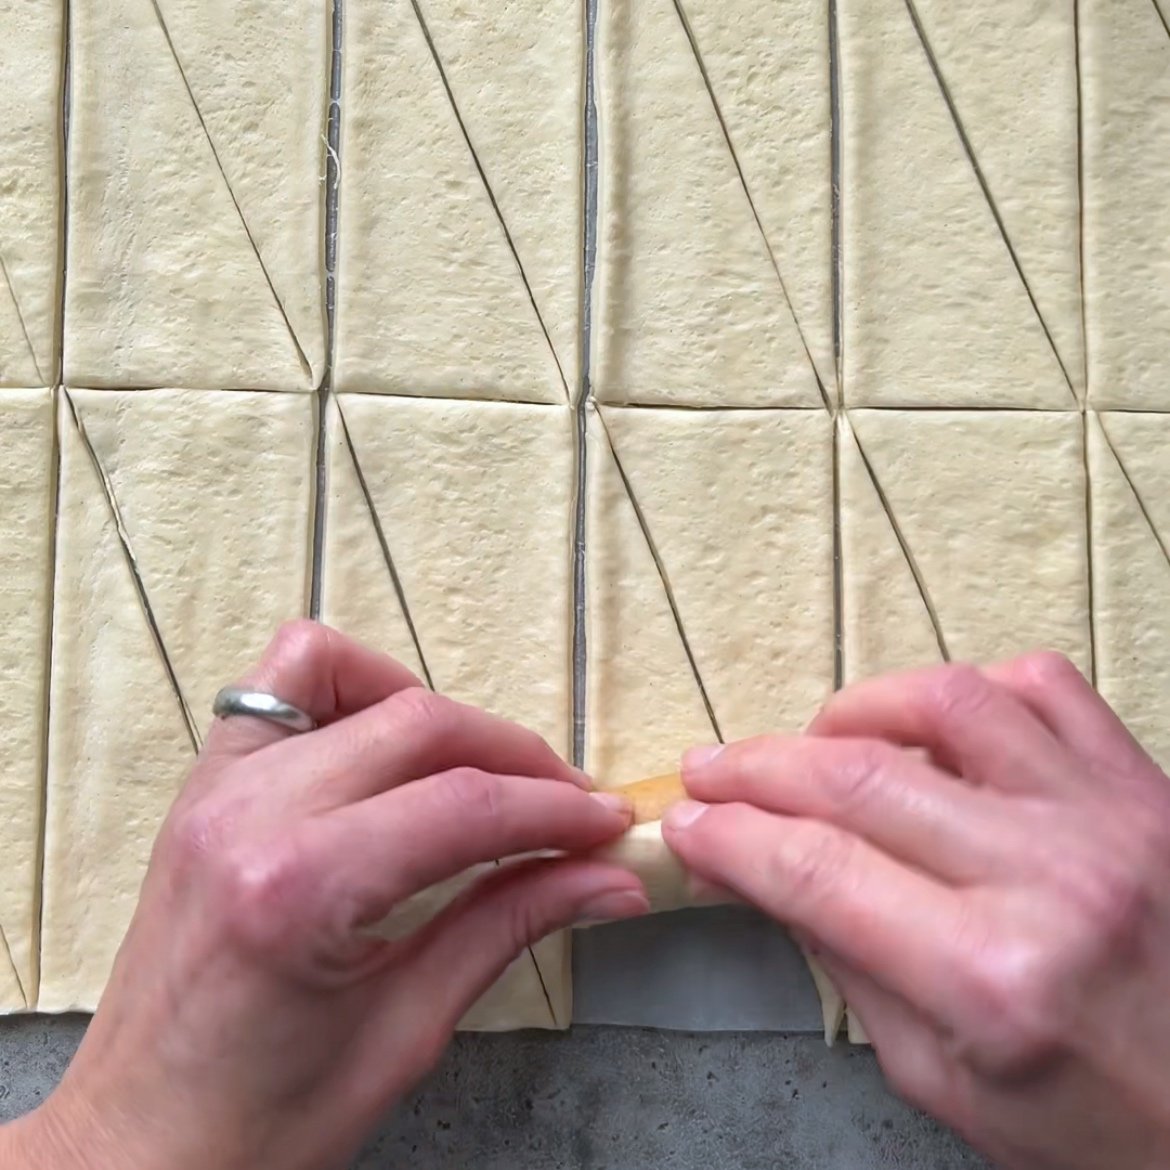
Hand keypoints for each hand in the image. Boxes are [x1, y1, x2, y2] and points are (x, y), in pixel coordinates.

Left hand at [9, 622, 642, 1169]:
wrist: (135, 1146)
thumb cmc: (259, 1120)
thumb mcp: (406, 1032)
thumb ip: (509, 928)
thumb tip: (607, 881)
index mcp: (298, 891)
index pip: (463, 807)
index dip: (554, 810)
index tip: (606, 824)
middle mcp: (249, 814)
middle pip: (421, 726)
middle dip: (517, 758)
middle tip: (570, 806)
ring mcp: (216, 788)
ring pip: (358, 685)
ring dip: (445, 719)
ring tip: (487, 777)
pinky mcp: (204, 785)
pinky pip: (283, 681)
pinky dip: (353, 685)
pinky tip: (389, 739)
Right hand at [664, 653, 1169, 1169]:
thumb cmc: (1094, 1119)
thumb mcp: (943, 1081)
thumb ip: (843, 962)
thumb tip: (752, 867)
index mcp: (990, 979)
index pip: (813, 868)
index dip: (728, 834)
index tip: (685, 822)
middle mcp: (1050, 878)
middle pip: (856, 777)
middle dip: (756, 767)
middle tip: (711, 771)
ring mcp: (1108, 816)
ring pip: (943, 702)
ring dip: (850, 711)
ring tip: (814, 743)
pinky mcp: (1146, 785)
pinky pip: (1042, 685)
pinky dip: (966, 689)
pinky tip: (932, 728)